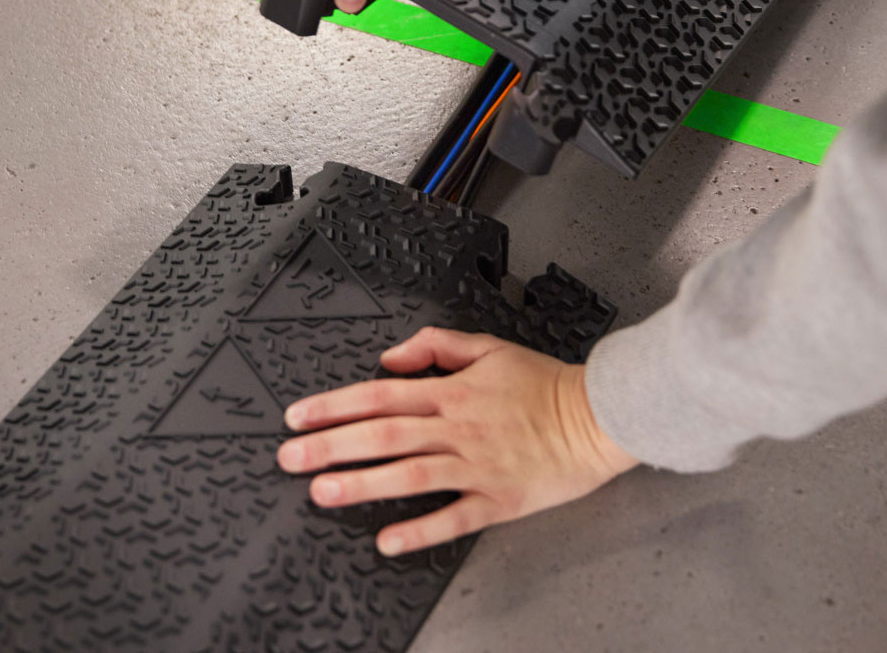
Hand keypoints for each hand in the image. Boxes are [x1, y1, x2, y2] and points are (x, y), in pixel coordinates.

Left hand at [276, 326, 637, 555]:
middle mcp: (458, 427)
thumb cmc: (542, 382)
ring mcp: (477, 465)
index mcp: (452, 391)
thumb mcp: (489, 346)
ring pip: (410, 475)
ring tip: (321, 493)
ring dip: (363, 484)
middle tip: (289, 458)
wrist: (597, 415)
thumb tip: (389, 358)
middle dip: (331, 445)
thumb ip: (435, 345)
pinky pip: (454, 517)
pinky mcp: (499, 499)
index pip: (380, 395)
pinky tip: (388, 542)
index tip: (298, 416)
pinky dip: (421, 530)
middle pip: (384, 434)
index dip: (334, 405)